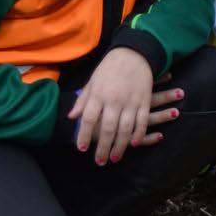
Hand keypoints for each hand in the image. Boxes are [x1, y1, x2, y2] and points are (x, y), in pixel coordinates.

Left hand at [68, 48, 181, 164]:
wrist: (134, 54)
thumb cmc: (110, 68)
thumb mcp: (92, 82)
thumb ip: (83, 101)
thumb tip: (72, 117)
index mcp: (98, 94)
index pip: (89, 119)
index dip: (83, 135)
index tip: (81, 149)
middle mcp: (114, 100)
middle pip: (107, 129)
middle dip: (102, 148)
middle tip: (99, 162)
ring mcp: (130, 101)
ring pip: (125, 129)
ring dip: (120, 146)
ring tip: (114, 158)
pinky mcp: (144, 101)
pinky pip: (142, 121)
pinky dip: (139, 134)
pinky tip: (133, 144)